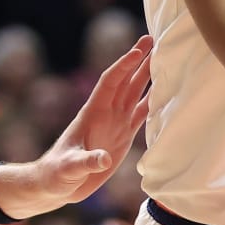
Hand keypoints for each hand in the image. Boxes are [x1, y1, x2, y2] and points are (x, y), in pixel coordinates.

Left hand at [0, 36, 152, 219]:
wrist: (57, 185)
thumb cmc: (57, 173)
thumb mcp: (69, 168)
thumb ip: (85, 162)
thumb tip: (103, 159)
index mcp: (92, 113)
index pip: (110, 82)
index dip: (124, 66)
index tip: (139, 51)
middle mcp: (106, 113)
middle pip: (126, 81)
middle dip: (139, 60)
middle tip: (155, 39)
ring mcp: (115, 123)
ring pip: (135, 93)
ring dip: (148, 76)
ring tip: (165, 58)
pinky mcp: (122, 136)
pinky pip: (140, 115)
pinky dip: (154, 104)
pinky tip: (166, 95)